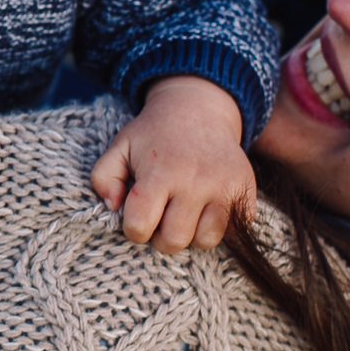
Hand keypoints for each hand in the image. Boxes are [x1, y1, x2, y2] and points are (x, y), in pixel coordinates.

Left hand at [90, 75, 252, 252]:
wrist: (199, 110)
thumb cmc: (154, 135)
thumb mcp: (120, 148)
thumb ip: (103, 178)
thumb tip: (113, 207)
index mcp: (159, 172)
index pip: (140, 225)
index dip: (133, 228)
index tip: (137, 216)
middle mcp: (195, 181)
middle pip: (174, 240)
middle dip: (160, 236)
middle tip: (160, 216)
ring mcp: (225, 187)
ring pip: (206, 241)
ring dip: (191, 234)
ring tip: (183, 212)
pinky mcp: (246, 191)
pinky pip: (233, 231)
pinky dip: (217, 226)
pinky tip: (205, 207)